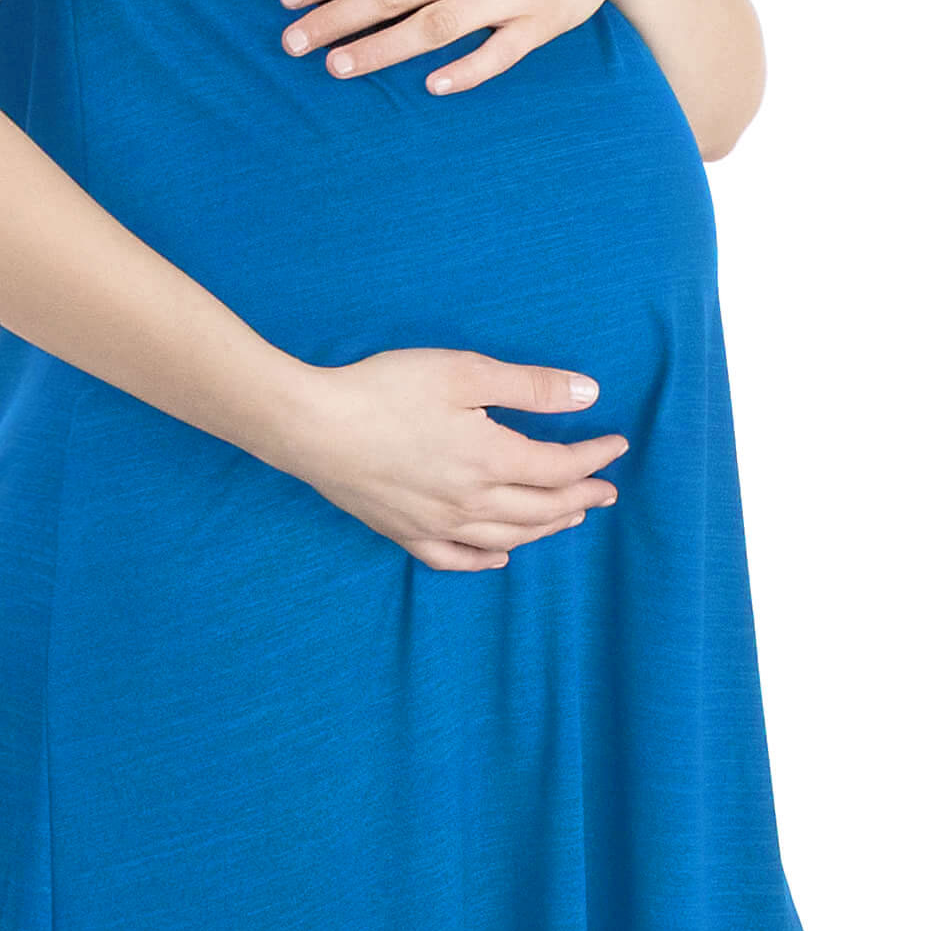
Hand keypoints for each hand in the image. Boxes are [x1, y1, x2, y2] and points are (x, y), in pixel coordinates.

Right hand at [275, 350, 628, 572]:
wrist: (313, 426)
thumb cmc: (386, 389)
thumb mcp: (464, 372)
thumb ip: (530, 387)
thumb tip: (588, 396)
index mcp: (491, 459)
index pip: (560, 466)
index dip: (595, 457)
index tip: (618, 445)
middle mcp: (472, 501)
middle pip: (543, 508)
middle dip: (582, 498)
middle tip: (607, 491)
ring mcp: (438, 523)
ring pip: (509, 535)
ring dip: (547, 528)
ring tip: (572, 517)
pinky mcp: (404, 532)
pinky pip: (457, 559)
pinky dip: (487, 559)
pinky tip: (502, 555)